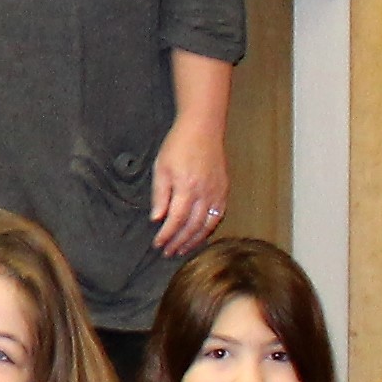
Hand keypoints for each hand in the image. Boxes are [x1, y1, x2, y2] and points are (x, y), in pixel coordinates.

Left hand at [151, 109, 230, 257]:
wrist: (203, 128)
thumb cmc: (179, 145)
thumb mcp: (161, 167)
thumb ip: (160, 195)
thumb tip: (157, 219)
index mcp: (187, 187)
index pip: (176, 220)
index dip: (167, 235)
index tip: (157, 244)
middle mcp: (205, 193)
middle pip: (192, 227)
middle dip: (179, 242)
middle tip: (168, 253)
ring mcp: (217, 192)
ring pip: (207, 225)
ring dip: (194, 241)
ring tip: (182, 250)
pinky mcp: (224, 190)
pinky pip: (218, 216)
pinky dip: (209, 229)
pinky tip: (200, 236)